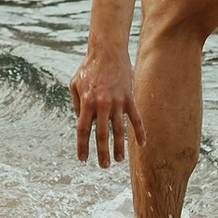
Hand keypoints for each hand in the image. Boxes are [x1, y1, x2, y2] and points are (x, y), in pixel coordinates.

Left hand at [70, 50, 142, 171]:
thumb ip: (76, 104)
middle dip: (102, 152)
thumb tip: (81, 121)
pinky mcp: (129, 98)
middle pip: (102, 134)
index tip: (83, 159)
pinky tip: (143, 144)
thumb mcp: (74, 84)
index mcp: (86, 102)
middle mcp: (102, 104)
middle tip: (103, 166)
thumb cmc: (88, 68)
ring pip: (119, 130)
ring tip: (118, 160)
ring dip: (119, 147)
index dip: (83, 145)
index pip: (83, 129)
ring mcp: (117, 102)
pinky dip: (140, 132)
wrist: (107, 51)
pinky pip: (136, 119)